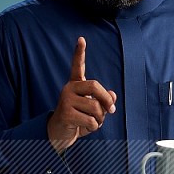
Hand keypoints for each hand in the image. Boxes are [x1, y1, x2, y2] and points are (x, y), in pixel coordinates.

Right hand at [47, 37, 116, 153]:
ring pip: (95, 107)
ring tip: (94, 123)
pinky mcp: (65, 113)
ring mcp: (66, 100)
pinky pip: (90, 119)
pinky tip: (85, 128)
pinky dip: (93, 127)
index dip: (79, 53)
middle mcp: (69, 89)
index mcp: (75, 85)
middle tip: (112, 111)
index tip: (81, 39)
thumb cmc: (78, 119)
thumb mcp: (93, 110)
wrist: (60, 134)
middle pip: (95, 86)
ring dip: (100, 119)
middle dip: (106, 100)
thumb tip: (113, 95)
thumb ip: (103, 101)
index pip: (77, 66)